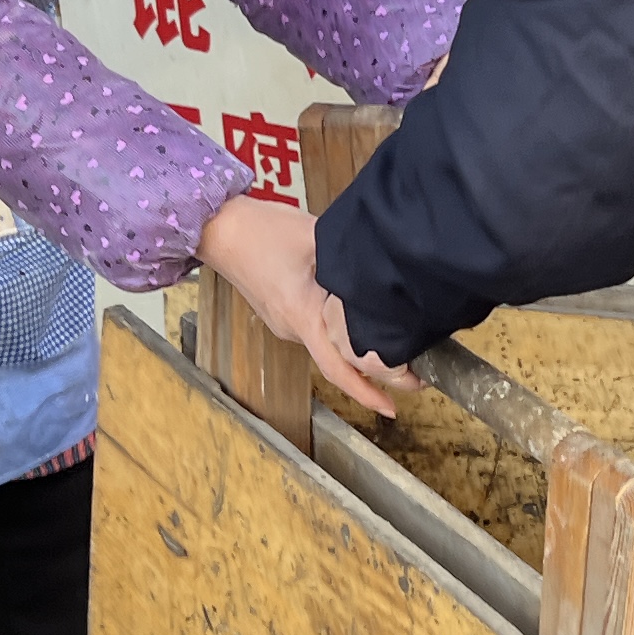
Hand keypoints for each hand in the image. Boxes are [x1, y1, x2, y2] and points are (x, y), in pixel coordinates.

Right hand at [199, 192, 415, 412]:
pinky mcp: (284, 312)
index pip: (338, 368)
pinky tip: (361, 318)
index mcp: (302, 316)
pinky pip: (317, 329)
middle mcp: (293, 328)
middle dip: (376, 374)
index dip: (367, 392)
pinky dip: (342, 333)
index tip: (393, 407)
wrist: (219, 228)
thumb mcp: (316, 238)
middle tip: (414, 373)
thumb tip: (385, 271)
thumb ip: (351, 260)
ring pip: (329, 345)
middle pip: (339, 363)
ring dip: (359, 349)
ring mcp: (286, 323)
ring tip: (396, 343)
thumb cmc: (260, 230)